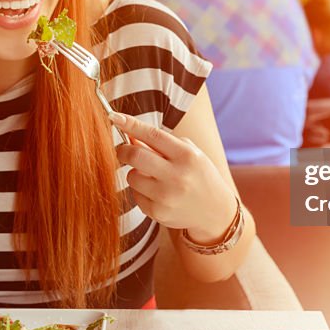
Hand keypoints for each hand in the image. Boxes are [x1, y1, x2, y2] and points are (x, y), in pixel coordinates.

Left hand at [110, 112, 237, 243]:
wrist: (215, 211)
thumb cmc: (198, 175)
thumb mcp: (189, 153)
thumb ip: (161, 143)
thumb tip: (130, 135)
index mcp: (187, 155)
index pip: (152, 135)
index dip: (130, 124)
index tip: (114, 116)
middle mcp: (177, 176)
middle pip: (135, 156)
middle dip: (123, 150)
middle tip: (124, 150)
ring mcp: (167, 197)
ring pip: (132, 176)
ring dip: (135, 172)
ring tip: (150, 176)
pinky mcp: (158, 213)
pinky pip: (135, 195)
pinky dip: (140, 190)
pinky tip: (157, 192)